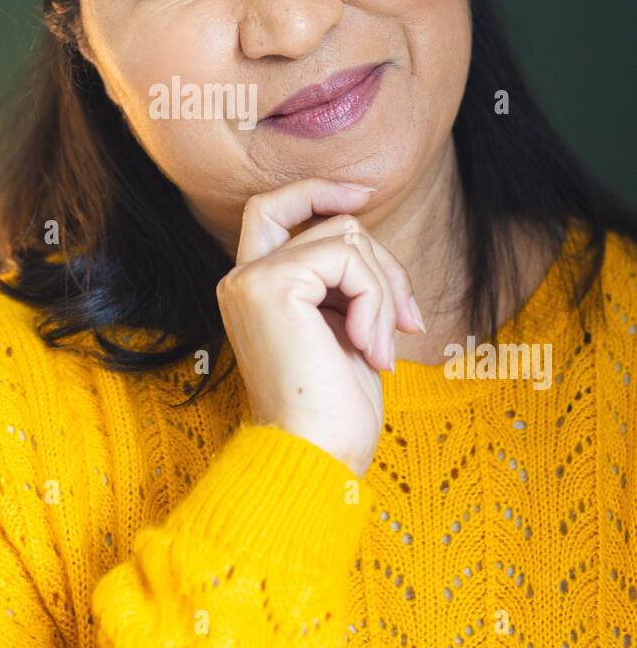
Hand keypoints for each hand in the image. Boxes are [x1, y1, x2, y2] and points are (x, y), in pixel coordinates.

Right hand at [216, 178, 424, 476]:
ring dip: (384, 291)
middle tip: (406, 320)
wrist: (314, 456)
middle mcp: (242, 278)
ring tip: (381, 347)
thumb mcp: (342, 327)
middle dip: (381, 263)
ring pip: (347, 237)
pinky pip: (348, 258)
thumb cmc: (332, 409)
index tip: (363, 193)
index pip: (273, 209)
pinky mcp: (273, 285)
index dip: (317, 191)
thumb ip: (340, 280)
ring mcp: (253, 279)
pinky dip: (376, 300)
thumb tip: (364, 235)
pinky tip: (371, 349)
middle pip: (328, 222)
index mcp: (251, 289)